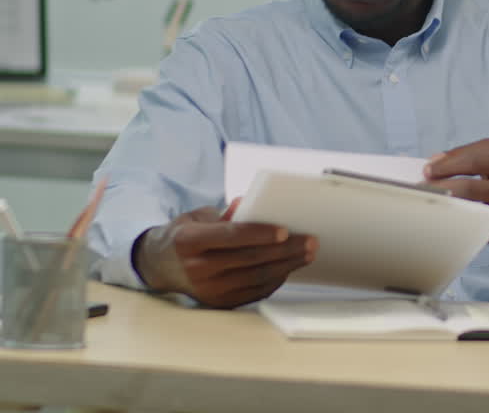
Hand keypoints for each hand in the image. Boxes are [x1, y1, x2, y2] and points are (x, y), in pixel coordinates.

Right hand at [131, 201, 316, 308]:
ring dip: (287, 265)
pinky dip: (276, 279)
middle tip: (310, 241)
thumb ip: (224, 214)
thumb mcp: (197, 217)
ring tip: (307, 253)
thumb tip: (246, 204)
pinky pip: (255, 291)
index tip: (284, 230)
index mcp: (189, 241)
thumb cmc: (185, 236)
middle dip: (285, 250)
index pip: (230, 236)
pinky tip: (290, 267)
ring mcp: (208, 289)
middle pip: (250, 259)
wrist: (161, 266)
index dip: (259, 234)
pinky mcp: (219, 302)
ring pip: (257, 277)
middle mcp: (197, 268)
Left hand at [424, 138, 488, 250]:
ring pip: (474, 212)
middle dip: (443, 189)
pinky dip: (463, 224)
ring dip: (449, 208)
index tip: (427, 170)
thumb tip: (434, 162)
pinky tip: (454, 219)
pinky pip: (480, 229)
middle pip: (472, 189)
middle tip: (422, 190)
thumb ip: (467, 153)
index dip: (448, 165)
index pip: (475, 161)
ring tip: (432, 204)